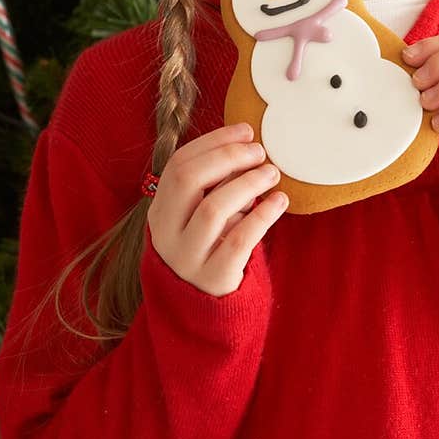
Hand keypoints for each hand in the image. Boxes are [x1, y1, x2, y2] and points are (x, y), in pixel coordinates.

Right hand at [147, 123, 286, 295]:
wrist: (201, 308)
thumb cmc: (208, 248)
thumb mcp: (201, 215)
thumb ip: (216, 185)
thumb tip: (248, 145)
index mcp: (160, 210)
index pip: (179, 164)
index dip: (214, 142)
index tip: (246, 131)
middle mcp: (166, 232)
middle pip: (189, 179)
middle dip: (228, 157)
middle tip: (260, 152)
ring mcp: (187, 257)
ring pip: (214, 208)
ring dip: (248, 183)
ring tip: (272, 174)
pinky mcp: (213, 278)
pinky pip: (239, 240)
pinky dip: (262, 216)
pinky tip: (279, 202)